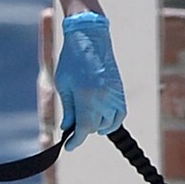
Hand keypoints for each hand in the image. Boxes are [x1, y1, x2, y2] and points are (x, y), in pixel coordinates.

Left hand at [56, 11, 125, 148]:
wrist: (90, 37)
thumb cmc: (72, 59)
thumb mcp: (63, 84)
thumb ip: (68, 108)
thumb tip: (68, 128)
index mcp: (86, 97)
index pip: (84, 129)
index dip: (75, 141)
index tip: (68, 146)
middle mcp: (103, 98)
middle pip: (96, 127)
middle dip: (84, 130)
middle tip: (74, 127)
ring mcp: (114, 94)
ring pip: (110, 123)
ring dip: (98, 126)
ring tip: (87, 120)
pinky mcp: (120, 90)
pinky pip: (120, 113)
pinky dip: (112, 120)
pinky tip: (102, 118)